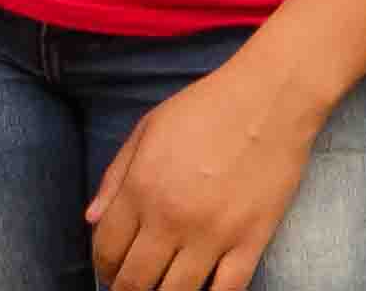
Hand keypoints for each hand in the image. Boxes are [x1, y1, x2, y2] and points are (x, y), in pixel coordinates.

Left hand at [85, 54, 325, 290]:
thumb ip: (115, 175)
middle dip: (126, 289)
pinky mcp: (251, 240)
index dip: (103, 266)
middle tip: (134, 283)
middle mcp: (172, 219)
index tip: (112, 267)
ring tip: (164, 287)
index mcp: (142, 189)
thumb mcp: (149, 128)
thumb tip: (92, 220)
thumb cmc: (208, 106)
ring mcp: (213, 234)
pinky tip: (202, 290)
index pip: (107, 251)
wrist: (273, 95)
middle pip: (135, 282)